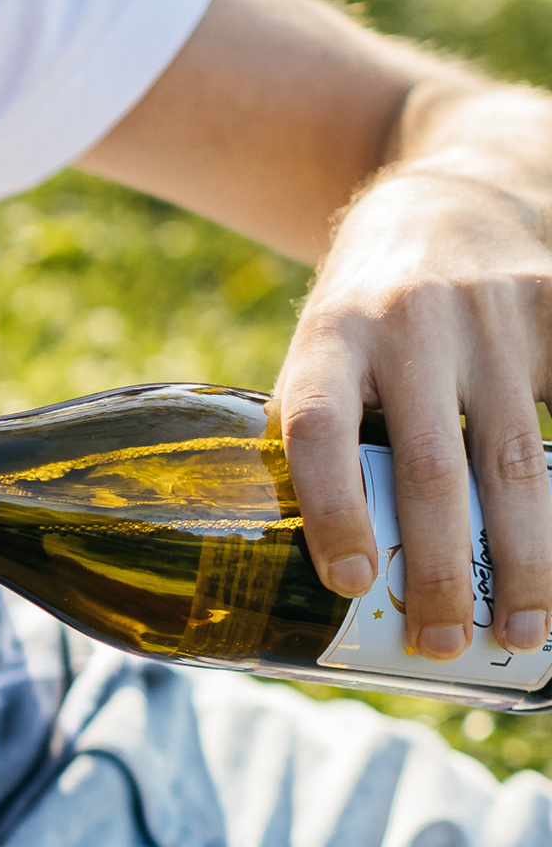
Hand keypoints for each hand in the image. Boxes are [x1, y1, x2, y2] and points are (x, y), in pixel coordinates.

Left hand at [274, 130, 551, 664]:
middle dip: (442, 569)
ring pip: (517, 458)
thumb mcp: (324, 354)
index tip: (352, 582)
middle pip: (431, 464)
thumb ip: (329, 438)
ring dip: (525, 557)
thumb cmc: (370, 317)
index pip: (320, 427)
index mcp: (331, 335)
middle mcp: (411, 320)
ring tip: (524, 630)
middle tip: (446, 644)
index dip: (333, 507)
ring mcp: (494, 315)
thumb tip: (340, 582)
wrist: (446, 202)